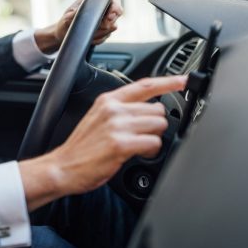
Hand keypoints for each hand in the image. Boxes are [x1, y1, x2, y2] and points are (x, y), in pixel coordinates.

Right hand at [19, 75, 186, 210]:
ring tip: (139, 147)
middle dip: (156, 125)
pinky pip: (154, 142)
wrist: (63, 167)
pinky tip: (139, 154)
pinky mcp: (121, 144)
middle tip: (142, 137)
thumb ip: (121, 111)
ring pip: (159, 124)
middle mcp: (114, 109)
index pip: (144, 85)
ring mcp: (118, 126)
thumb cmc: (82, 148)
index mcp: (108, 100)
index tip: (184, 80)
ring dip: (154, 138)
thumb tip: (146, 112)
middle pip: (158, 109)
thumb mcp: (98, 119)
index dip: (168, 82)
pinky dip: (151, 151)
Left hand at [34, 0, 123, 53]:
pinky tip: (89, 37)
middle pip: (117, 12)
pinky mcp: (106, 29)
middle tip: (98, 28)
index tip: (110, 16)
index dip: (116, 5)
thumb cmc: (65, 23)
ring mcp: (106, 17)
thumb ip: (77, 15)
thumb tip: (88, 14)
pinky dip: (99, 39)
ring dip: (100, 33)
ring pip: (113, 26)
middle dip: (108, 23)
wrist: (64, 35)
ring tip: (87, 33)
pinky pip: (107, 35)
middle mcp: (102, 5)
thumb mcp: (67, 18)